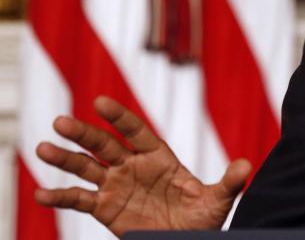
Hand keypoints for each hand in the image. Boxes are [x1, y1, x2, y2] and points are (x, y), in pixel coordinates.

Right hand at [34, 96, 251, 236]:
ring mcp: (117, 186)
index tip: (99, 102)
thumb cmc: (202, 220)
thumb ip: (229, 183)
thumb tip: (246, 166)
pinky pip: (79, 200)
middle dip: (84, 134)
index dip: (118, 117)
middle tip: (60, 122)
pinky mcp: (106, 209)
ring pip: (87, 168)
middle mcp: (134, 167)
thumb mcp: (217, 201)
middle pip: (105, 145)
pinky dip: (60, 197)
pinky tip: (41, 193)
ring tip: (42, 149)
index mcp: (159, 157)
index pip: (136, 131)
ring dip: (65, 159)